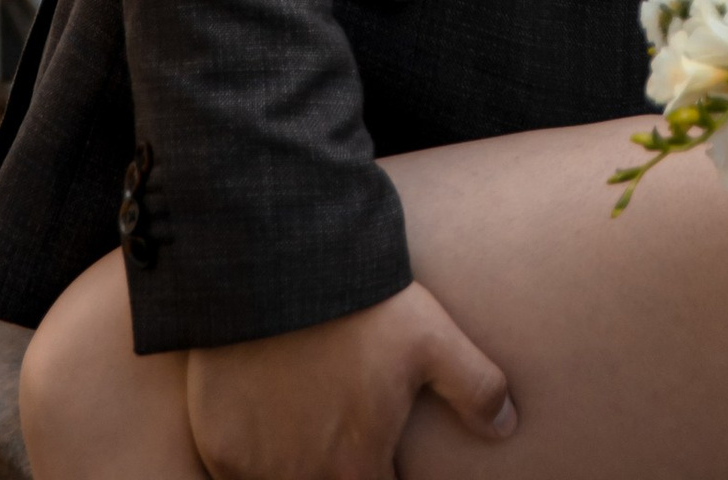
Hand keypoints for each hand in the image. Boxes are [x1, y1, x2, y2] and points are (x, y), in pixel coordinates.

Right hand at [184, 281, 514, 478]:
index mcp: (357, 467)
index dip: (380, 478)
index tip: (380, 460)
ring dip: (296, 466)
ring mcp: (257, 468)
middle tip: (340, 432)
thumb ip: (476, 388)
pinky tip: (264, 422)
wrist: (276, 268)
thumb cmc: (359, 305)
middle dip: (337, 469)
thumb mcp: (431, 338)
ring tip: (304, 420)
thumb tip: (507, 426)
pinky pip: (235, 472)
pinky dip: (252, 457)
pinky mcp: (219, 448)